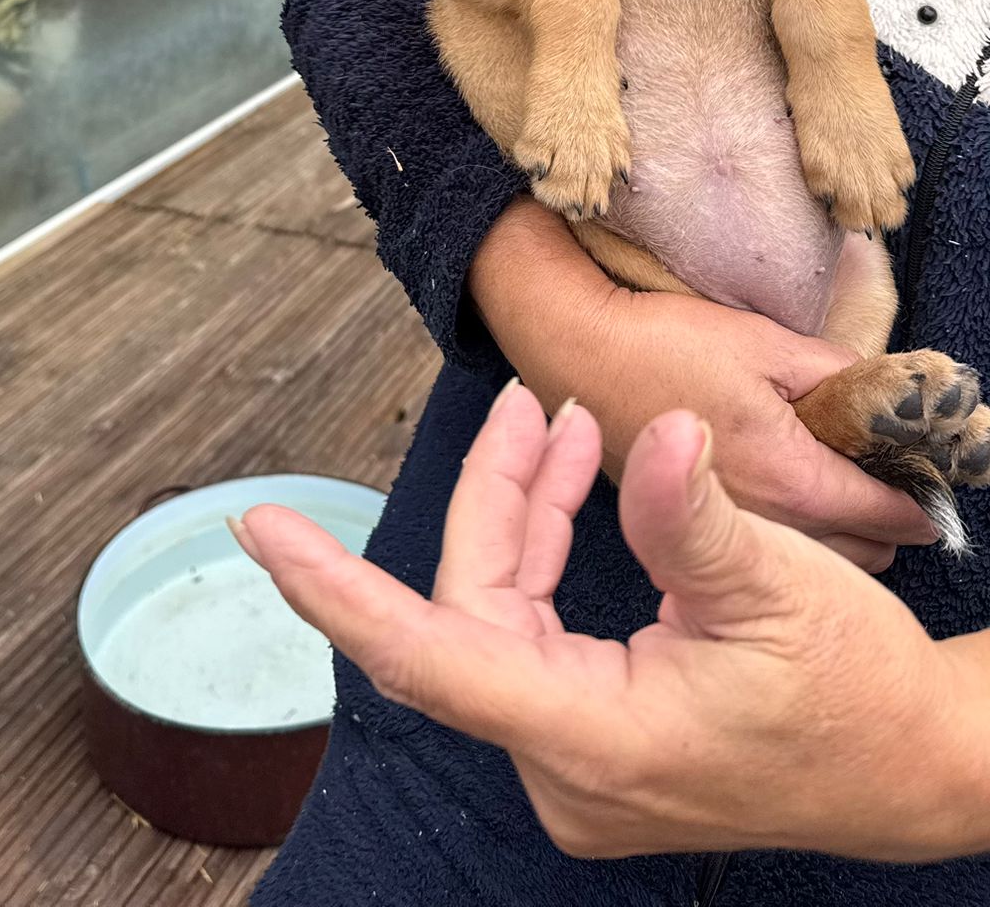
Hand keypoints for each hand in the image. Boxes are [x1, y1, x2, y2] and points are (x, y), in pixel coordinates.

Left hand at [235, 386, 989, 862]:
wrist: (912, 766)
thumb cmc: (850, 688)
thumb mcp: (776, 588)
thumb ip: (690, 515)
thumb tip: (651, 434)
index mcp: (592, 738)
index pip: (430, 658)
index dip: (337, 592)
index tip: (262, 531)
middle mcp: (564, 767)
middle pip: (473, 613)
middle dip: (494, 500)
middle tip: (533, 406)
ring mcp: (578, 763)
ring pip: (502, 619)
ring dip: (523, 520)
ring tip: (564, 429)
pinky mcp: (598, 746)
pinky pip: (536, 639)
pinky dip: (546, 558)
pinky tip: (574, 487)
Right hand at [468, 198, 935, 569]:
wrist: (578, 355)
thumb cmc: (668, 344)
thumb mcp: (769, 344)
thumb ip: (842, 378)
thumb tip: (893, 397)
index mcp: (793, 481)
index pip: (892, 513)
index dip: (923, 492)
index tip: (933, 469)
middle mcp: (767, 529)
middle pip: (867, 552)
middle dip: (888, 517)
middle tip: (888, 467)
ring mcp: (730, 540)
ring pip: (823, 562)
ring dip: (845, 531)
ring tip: (839, 478)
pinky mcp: (701, 534)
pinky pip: (778, 553)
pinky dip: (799, 533)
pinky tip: (787, 491)